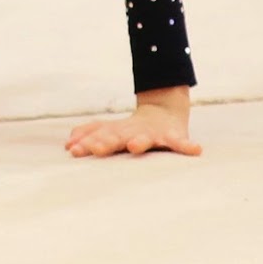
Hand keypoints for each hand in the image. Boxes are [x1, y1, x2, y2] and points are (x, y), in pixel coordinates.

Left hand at [65, 97, 201, 159]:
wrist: (165, 112)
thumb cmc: (132, 129)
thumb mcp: (112, 130)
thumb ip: (90, 133)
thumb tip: (67, 144)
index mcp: (118, 132)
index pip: (99, 136)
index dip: (86, 142)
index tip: (73, 150)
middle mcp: (133, 132)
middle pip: (117, 136)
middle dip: (107, 142)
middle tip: (97, 149)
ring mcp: (154, 134)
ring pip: (146, 138)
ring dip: (140, 141)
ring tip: (135, 146)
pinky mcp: (174, 136)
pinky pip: (181, 143)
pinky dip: (188, 146)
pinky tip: (195, 150)